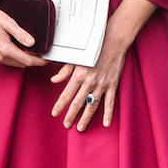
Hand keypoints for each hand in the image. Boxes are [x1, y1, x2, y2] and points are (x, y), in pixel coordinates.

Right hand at [0, 0, 47, 68]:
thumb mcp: (9, 23)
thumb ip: (21, 34)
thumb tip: (31, 43)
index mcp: (4, 49)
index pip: (26, 60)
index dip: (38, 61)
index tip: (45, 60)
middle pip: (20, 64)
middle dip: (30, 61)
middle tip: (38, 55)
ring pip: (12, 63)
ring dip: (20, 60)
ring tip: (27, 52)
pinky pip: (3, 61)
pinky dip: (11, 58)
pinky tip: (13, 50)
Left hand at [50, 0, 155, 129]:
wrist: (113, 40)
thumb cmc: (93, 47)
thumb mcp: (75, 57)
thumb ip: (64, 71)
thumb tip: (54, 80)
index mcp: (78, 75)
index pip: (66, 95)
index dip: (59, 105)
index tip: (54, 114)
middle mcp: (89, 82)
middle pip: (78, 103)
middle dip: (71, 115)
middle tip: (66, 125)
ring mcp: (102, 85)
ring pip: (93, 105)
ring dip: (86, 118)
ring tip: (81, 127)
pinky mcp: (113, 85)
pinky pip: (110, 102)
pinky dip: (108, 113)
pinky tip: (106, 123)